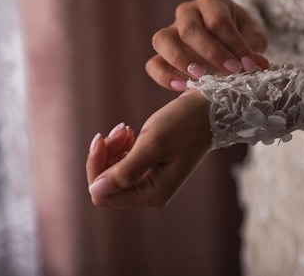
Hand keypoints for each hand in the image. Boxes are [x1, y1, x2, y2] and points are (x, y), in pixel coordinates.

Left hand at [86, 90, 211, 206]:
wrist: (208, 109)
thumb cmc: (183, 124)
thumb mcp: (152, 144)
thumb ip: (124, 170)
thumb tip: (96, 191)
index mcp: (151, 193)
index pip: (103, 194)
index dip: (96, 168)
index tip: (101, 139)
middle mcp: (149, 192)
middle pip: (105, 183)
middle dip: (105, 155)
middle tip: (120, 129)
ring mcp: (149, 179)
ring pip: (112, 170)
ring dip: (113, 147)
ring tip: (126, 128)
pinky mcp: (149, 166)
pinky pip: (122, 161)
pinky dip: (120, 145)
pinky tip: (129, 130)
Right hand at [146, 0, 268, 90]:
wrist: (226, 40)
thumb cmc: (240, 34)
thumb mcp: (252, 36)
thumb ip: (253, 48)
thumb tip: (257, 64)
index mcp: (211, 2)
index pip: (217, 20)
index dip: (233, 43)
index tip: (247, 64)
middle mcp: (187, 12)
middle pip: (189, 29)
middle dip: (211, 53)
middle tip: (231, 71)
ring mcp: (170, 31)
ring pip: (163, 40)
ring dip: (182, 61)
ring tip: (201, 78)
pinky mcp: (162, 54)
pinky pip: (153, 64)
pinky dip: (164, 76)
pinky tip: (182, 86)